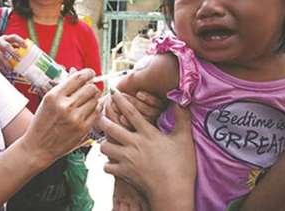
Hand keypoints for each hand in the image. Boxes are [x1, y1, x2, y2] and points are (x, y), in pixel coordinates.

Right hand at [0, 34, 26, 73]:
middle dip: (14, 53)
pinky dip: (1, 66)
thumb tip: (22, 52)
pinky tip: (4, 71)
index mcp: (4, 38)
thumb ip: (11, 46)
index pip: (14, 37)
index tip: (26, 46)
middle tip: (19, 59)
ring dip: (7, 63)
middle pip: (7, 46)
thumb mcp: (2, 44)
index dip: (20, 41)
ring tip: (11, 69)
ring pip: (1, 56)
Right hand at [21, 69, 102, 165]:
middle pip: (91, 88)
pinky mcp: (83, 129)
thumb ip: (63, 85)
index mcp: (54, 96)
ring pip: (96, 100)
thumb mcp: (48, 100)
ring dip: (94, 99)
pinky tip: (88, 111)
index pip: (79, 78)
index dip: (88, 73)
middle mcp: (65, 106)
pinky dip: (95, 109)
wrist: (38, 147)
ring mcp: (75, 118)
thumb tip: (76, 71)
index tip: (90, 74)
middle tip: (89, 90)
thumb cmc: (43, 122)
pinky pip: (97, 112)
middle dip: (92, 87)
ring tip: (86, 102)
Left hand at [99, 93, 195, 209]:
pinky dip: (108, 164)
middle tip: (99, 114)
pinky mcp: (124, 173)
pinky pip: (108, 166)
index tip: (113, 92)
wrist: (172, 192)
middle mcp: (134, 144)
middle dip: (102, 119)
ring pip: (105, 147)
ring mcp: (127, 159)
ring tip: (106, 140)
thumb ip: (182, 118)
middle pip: (110, 128)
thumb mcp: (184, 138)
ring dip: (104, 143)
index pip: (130, 112)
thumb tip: (182, 100)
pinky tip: (111, 162)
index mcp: (147, 133)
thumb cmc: (181, 166)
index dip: (120, 100)